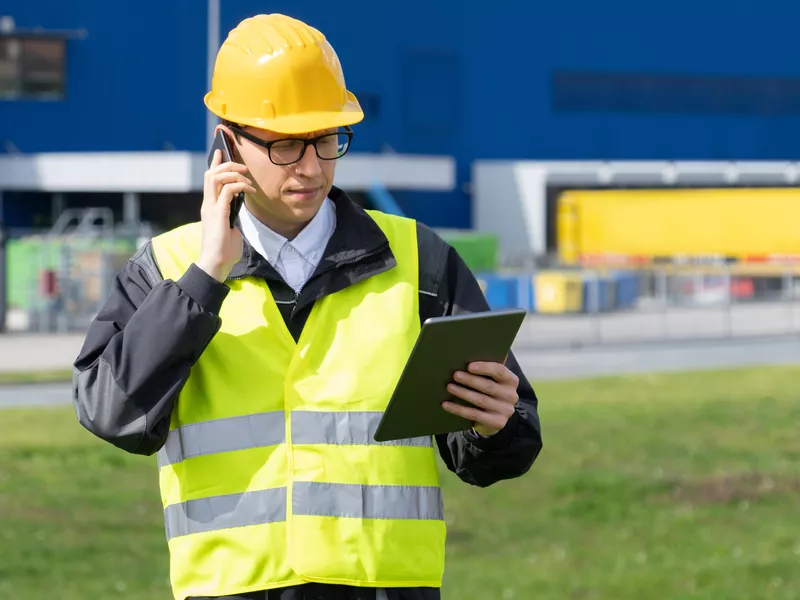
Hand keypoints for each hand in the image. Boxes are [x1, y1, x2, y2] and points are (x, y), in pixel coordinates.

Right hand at [196, 149, 255, 281]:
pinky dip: (239, 186)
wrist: (216, 264)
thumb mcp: (230, 228)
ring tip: (247, 178)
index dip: (215, 163)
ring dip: (233, 173)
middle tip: (243, 166)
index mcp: (209, 207)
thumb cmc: (224, 250)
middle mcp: (207, 204)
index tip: (221, 151)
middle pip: (211, 174)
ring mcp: (211, 208)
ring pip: (216, 178)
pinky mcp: (218, 213)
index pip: (209, 179)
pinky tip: (250, 191)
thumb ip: (232, 216)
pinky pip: (227, 191)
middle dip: (227, 164)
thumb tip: (239, 209)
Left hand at [442, 361, 519, 436]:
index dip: (484, 368)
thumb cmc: (490, 393)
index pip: (500, 371)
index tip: (469, 366)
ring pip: (480, 400)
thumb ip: (486, 370)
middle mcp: (511, 396)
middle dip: (470, 380)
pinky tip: (446, 404)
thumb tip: (465, 358)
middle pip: (489, 386)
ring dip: (463, 393)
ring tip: (449, 387)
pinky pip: (474, 415)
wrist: (494, 419)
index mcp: (511, 381)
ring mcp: (505, 410)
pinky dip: (458, 409)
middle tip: (455, 375)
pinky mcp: (497, 422)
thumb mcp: (492, 381)